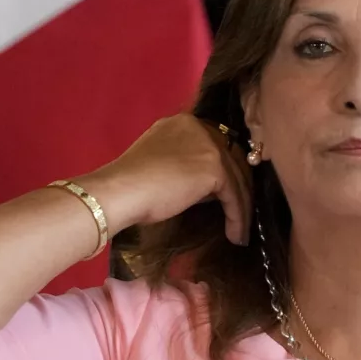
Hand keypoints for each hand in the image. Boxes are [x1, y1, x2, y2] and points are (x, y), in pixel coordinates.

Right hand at [79, 114, 251, 244]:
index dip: (228, 171)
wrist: (119, 192)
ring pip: (237, 179)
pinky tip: (236, 235)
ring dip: (241, 208)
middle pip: (234, 158)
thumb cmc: (131, 186)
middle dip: (241, 188)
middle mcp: (199, 128)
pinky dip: (237, 217)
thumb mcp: (163, 165)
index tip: (230, 195)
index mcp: (184, 124)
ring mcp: (209, 146)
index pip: (218, 145)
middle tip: (241, 213)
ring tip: (240, 233)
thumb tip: (209, 185)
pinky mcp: (214, 168)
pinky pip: (235, 196)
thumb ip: (186, 165)